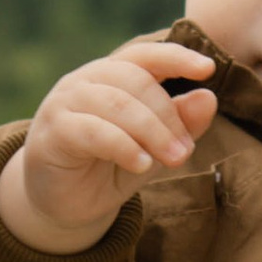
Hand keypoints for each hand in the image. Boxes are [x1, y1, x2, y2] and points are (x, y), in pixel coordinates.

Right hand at [0, 36, 216, 254]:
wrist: (63, 205)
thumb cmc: (110, 168)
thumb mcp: (153, 149)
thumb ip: (179, 126)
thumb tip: (208, 98)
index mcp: (111, 76)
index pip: (144, 56)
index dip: (176, 57)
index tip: (208, 69)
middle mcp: (85, 81)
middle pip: (136, 81)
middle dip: (168, 115)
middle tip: (186, 151)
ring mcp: (64, 103)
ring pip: (116, 103)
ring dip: (152, 132)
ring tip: (174, 160)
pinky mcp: (52, 132)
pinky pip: (93, 131)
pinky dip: (124, 146)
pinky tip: (143, 165)